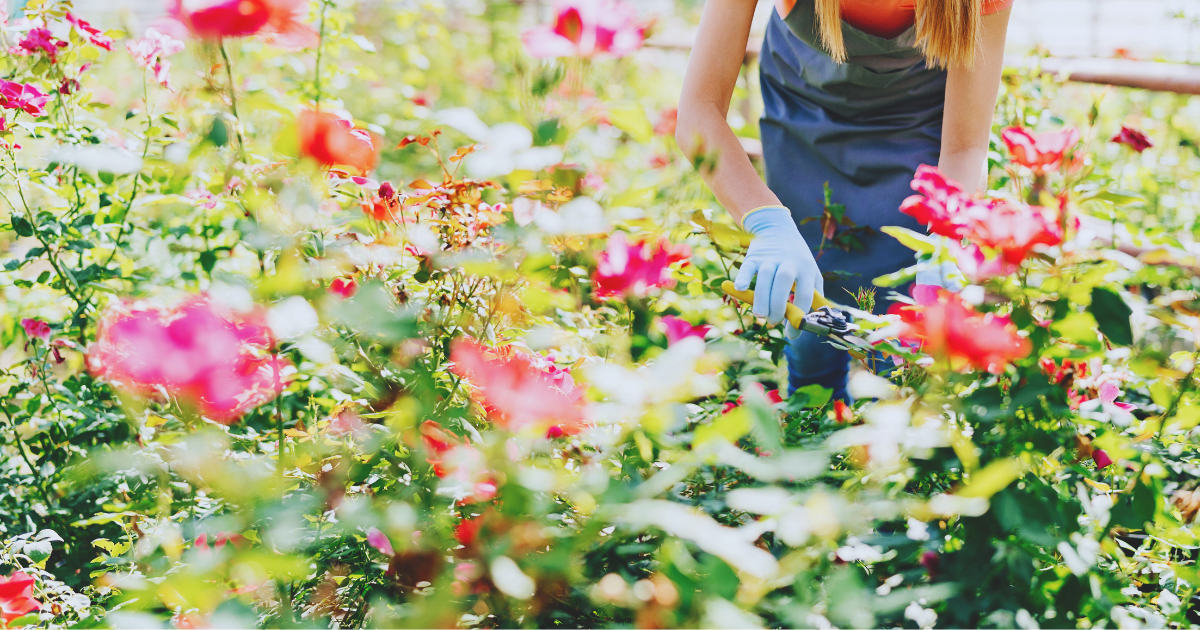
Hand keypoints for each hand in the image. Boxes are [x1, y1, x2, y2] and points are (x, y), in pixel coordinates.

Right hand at [733, 206, 822, 335]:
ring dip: (762, 298)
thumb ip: (814, 295)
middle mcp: (789, 262)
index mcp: (806, 269)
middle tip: (773, 321)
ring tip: (760, 314)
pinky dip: (743, 278)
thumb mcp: (811, 272)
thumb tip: (810, 323)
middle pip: (784, 282)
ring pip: (765, 277)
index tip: (792, 333)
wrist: (776, 228)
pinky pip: (748, 267)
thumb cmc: (796, 259)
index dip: (800, 316)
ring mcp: (771, 258)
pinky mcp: (754, 256)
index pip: (806, 294)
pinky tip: (740, 289)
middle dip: (778, 305)